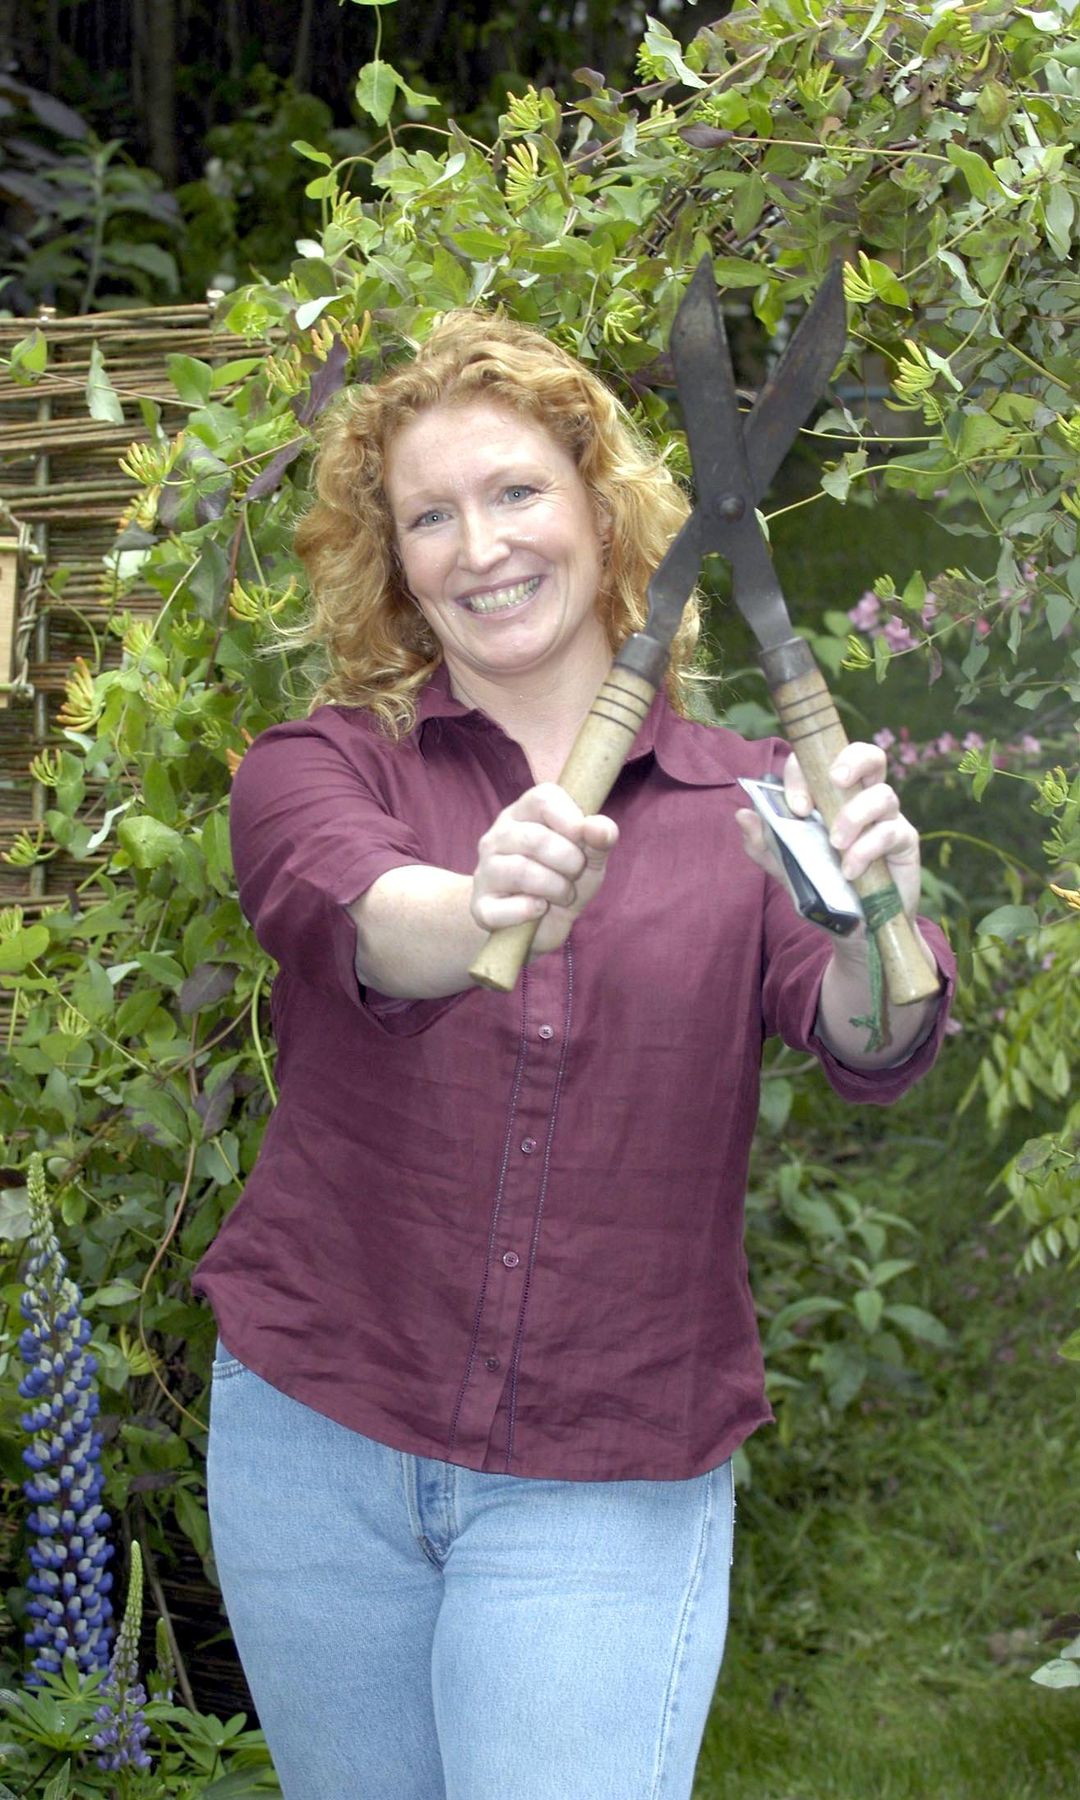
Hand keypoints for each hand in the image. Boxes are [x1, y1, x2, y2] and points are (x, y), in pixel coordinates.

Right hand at [472, 783, 618, 956]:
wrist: (537, 927)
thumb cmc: (563, 881)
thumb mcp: (590, 859)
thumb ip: (600, 840)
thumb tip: (601, 828)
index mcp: (523, 815)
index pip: (542, 798)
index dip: (570, 818)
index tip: (582, 838)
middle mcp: (497, 838)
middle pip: (534, 838)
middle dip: (569, 860)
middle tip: (575, 873)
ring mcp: (485, 871)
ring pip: (520, 871)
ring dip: (556, 888)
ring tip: (563, 894)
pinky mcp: (481, 906)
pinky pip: (504, 908)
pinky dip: (530, 911)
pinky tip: (539, 909)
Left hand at [735, 742, 921, 924]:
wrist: (854, 928)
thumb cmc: (821, 887)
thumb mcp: (784, 867)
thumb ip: (762, 843)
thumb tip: (742, 814)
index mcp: (830, 796)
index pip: (819, 762)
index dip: (805, 772)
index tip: (795, 806)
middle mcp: (861, 799)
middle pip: (869, 755)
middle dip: (852, 760)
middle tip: (834, 780)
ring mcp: (886, 818)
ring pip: (883, 794)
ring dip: (855, 815)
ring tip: (836, 845)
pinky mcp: (905, 841)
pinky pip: (892, 831)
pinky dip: (867, 849)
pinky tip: (850, 871)